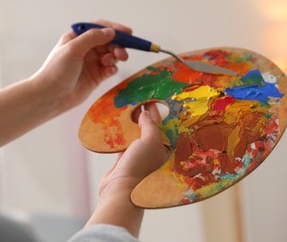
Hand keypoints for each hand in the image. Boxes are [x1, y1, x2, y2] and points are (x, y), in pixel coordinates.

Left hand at [31, 19, 131, 112]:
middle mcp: (85, 48)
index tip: (128, 32)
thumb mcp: (73, 49)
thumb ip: (92, 38)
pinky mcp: (96, 76)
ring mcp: (91, 62)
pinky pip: (109, 68)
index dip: (114, 29)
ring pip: (111, 55)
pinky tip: (109, 71)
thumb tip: (111, 32)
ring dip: (115, 56)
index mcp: (77, 38)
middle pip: (108, 42)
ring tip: (113, 61)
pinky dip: (112, 68)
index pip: (99, 28)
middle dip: (117, 45)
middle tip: (122, 53)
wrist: (51, 96)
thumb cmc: (57, 70)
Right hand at [85, 105, 169, 235]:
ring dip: (133, 120)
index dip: (160, 111)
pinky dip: (123, 130)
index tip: (155, 97)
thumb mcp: (150, 141)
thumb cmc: (140, 167)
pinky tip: (120, 119)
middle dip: (146, 114)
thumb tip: (146, 112)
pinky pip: (125, 140)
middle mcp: (155, 150)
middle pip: (151, 127)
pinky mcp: (126, 157)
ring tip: (129, 105)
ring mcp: (140, 154)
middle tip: (141, 97)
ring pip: (137, 132)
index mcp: (166, 148)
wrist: (120, 190)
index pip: (165, 125)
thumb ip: (150, 125)